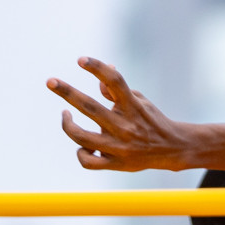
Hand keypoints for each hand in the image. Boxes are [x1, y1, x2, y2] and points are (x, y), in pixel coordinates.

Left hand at [47, 57, 191, 170]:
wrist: (173, 149)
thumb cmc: (152, 121)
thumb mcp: (140, 101)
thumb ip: (117, 90)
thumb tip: (99, 76)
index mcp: (133, 107)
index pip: (115, 81)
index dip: (97, 68)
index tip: (81, 60)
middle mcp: (126, 126)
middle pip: (90, 107)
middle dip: (67, 92)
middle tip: (50, 81)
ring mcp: (120, 147)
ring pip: (81, 137)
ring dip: (68, 125)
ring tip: (66, 115)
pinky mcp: (117, 164)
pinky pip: (89, 161)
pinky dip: (81, 152)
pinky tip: (83, 146)